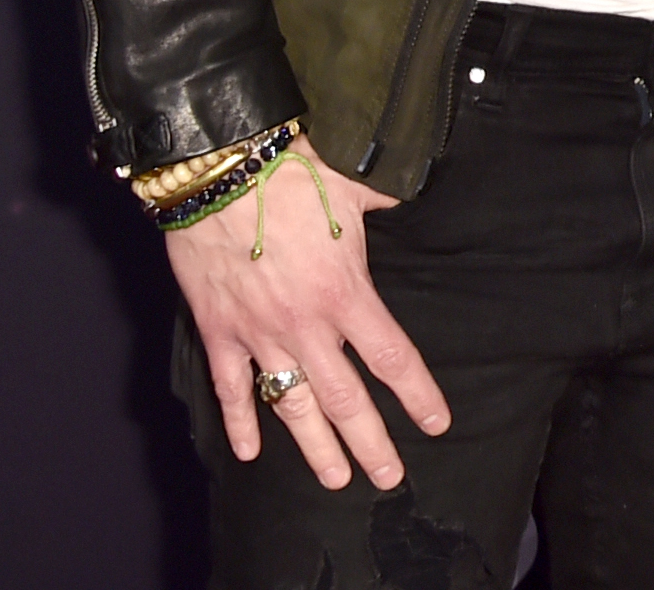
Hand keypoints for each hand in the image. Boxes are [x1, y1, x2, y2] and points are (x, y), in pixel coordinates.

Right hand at [167, 154, 446, 489]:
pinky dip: (239, 422)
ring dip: (315, 447)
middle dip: (370, 444)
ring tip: (335, 480)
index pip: (392, 359)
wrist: (218, 173)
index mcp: (346, 294)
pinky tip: (247, 453)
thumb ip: (383, 202)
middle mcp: (306, 326)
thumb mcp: (353, 186)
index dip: (417, 396)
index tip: (436, 424)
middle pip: (346, 400)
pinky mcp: (219, 332)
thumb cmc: (291, 174)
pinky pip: (229, 389)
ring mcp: (259, 334)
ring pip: (293, 405)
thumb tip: (402, 196)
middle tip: (389, 477)